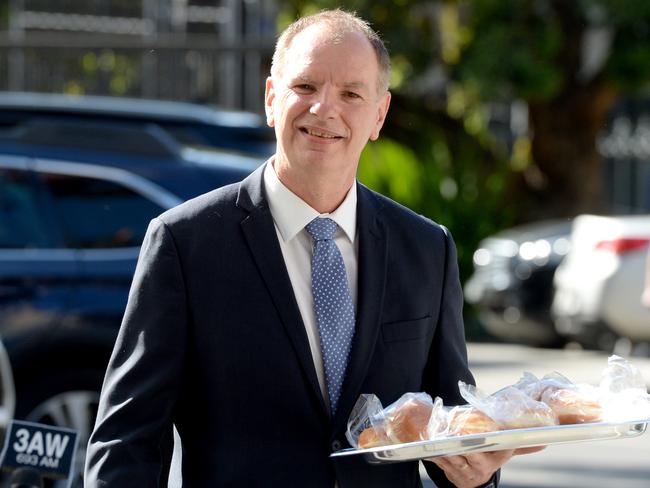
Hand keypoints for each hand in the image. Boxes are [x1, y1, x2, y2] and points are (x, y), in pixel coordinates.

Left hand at [426, 446, 544, 487]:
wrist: (471, 482)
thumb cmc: (488, 459)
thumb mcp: (503, 454)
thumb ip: (520, 447)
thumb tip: (543, 442)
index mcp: (494, 460)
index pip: (499, 452)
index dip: (495, 443)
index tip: (491, 435)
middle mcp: (479, 467)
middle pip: (473, 455)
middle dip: (467, 446)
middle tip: (462, 435)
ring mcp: (462, 471)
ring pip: (454, 459)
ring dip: (447, 449)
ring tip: (443, 438)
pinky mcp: (447, 470)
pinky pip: (440, 461)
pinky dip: (435, 453)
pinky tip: (431, 445)